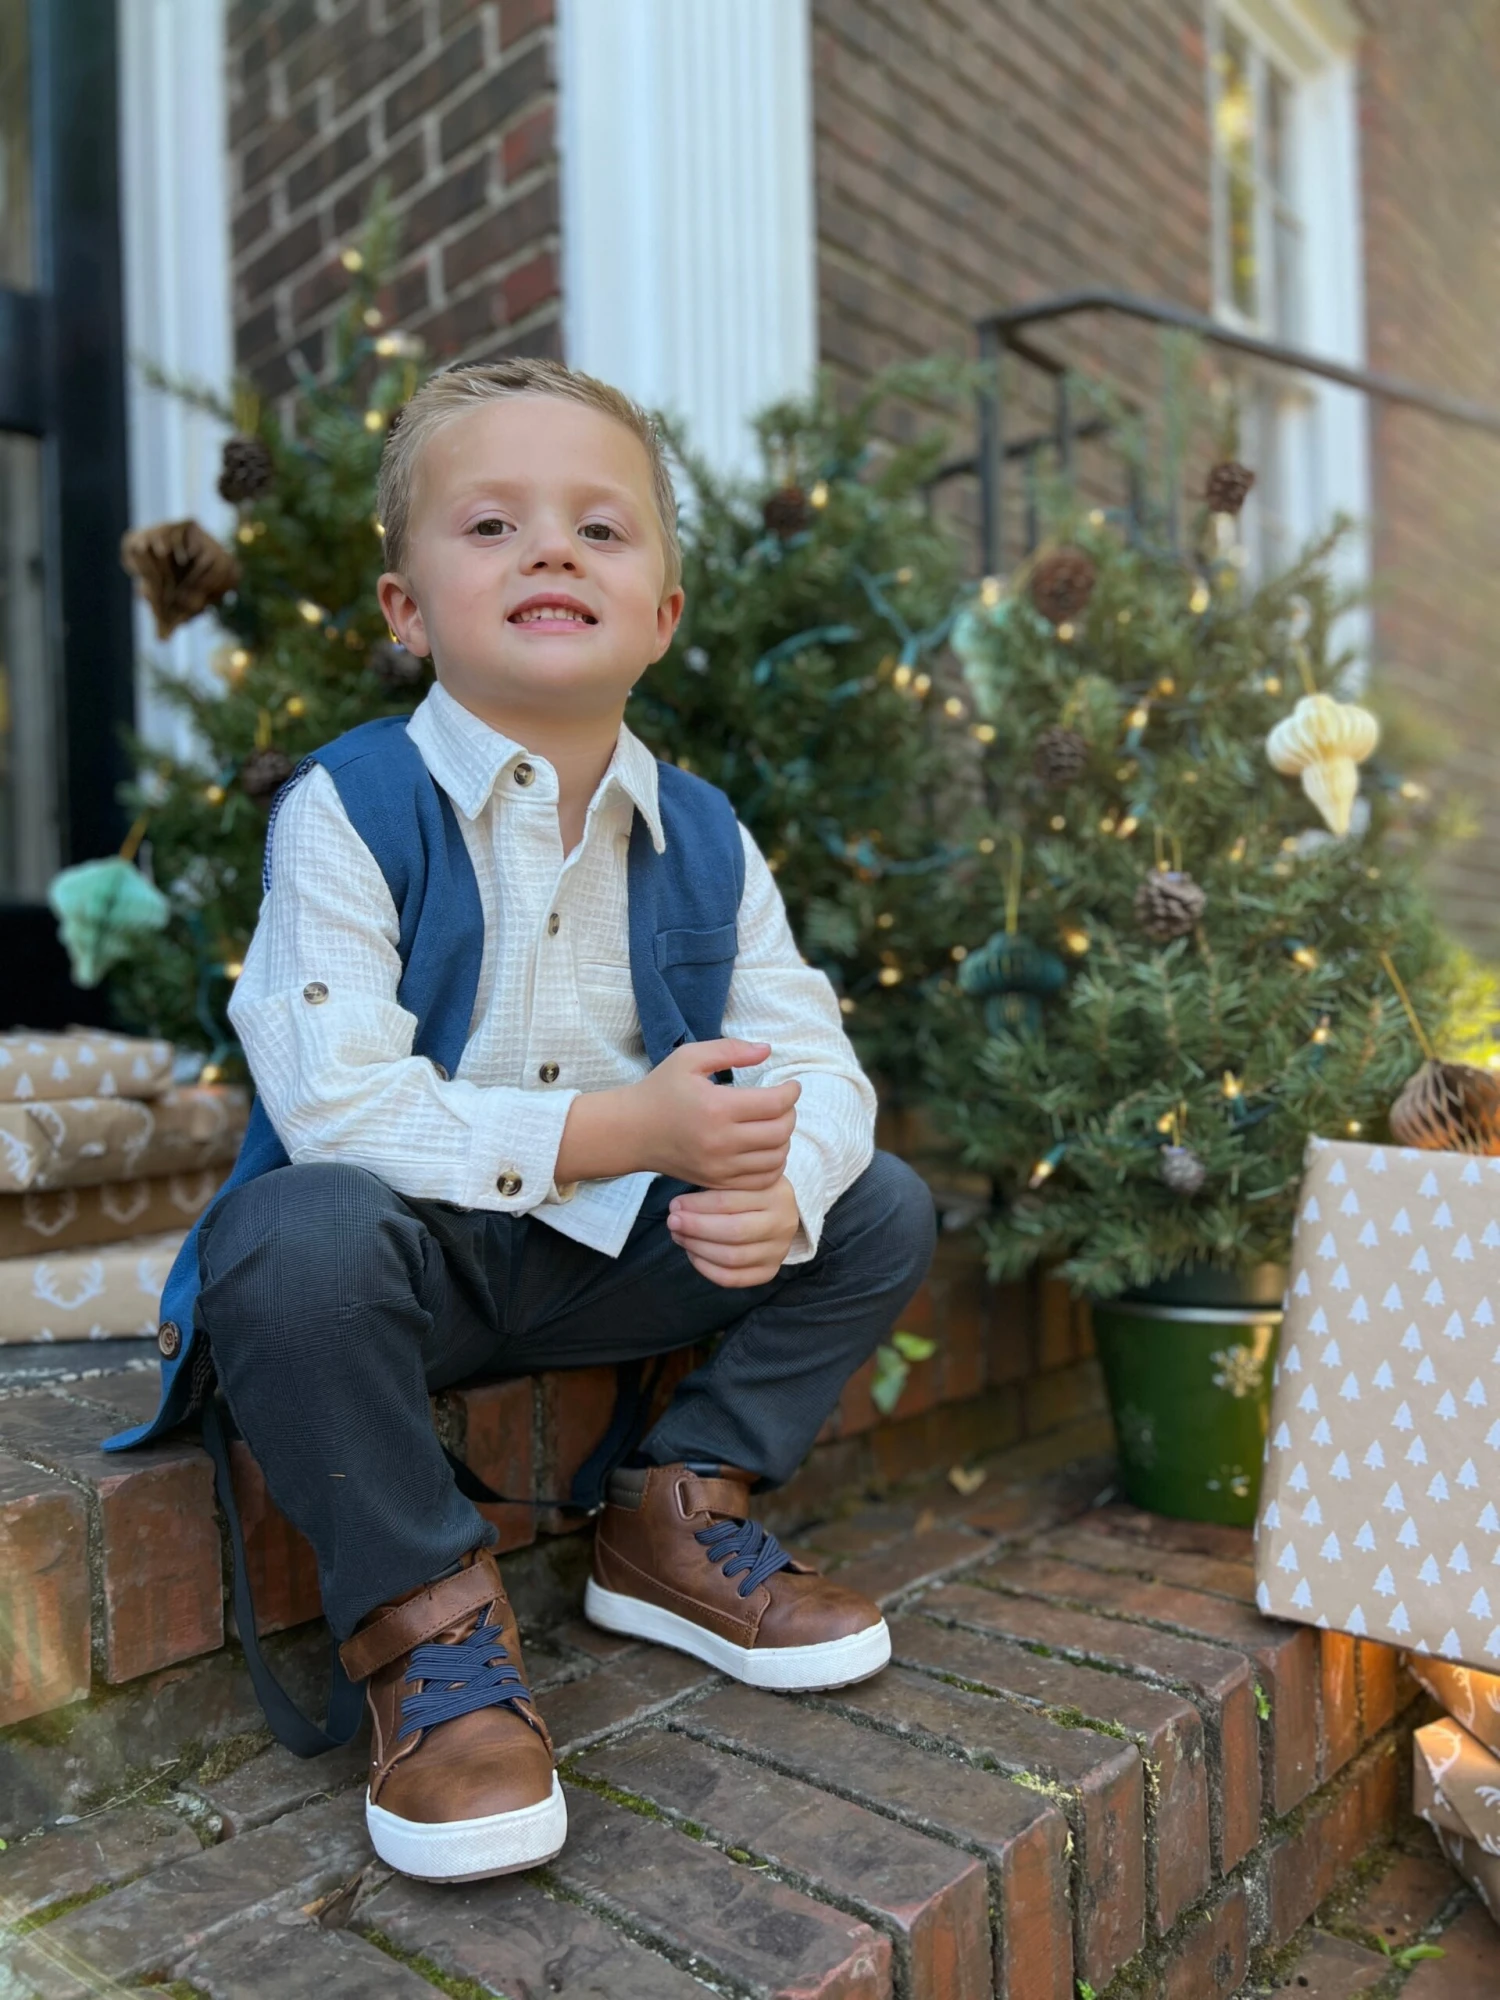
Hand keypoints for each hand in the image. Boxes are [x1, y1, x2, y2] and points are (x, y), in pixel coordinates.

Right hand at [554, 1039, 798, 1189]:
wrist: (631, 1132)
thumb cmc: (660, 1090)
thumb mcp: (689, 1058)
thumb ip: (730, 1050)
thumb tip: (767, 1050)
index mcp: (717, 1107)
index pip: (775, 1104)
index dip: (791, 1093)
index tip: (791, 1086)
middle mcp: (721, 1141)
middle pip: (780, 1132)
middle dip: (790, 1114)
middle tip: (783, 1103)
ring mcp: (719, 1167)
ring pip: (776, 1158)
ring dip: (784, 1139)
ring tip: (774, 1124)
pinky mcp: (716, 1182)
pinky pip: (762, 1180)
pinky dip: (774, 1164)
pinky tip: (766, 1148)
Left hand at [667, 1177, 801, 1287]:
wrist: (779, 1211)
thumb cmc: (750, 1191)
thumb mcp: (741, 1180)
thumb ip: (716, 1187)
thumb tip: (678, 1207)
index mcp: (775, 1193)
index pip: (728, 1201)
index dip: (696, 1205)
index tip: (675, 1205)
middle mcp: (783, 1223)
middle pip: (734, 1231)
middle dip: (696, 1228)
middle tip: (672, 1222)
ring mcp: (779, 1250)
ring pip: (732, 1257)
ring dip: (698, 1248)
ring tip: (679, 1236)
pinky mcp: (770, 1271)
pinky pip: (733, 1278)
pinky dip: (707, 1269)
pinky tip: (692, 1254)